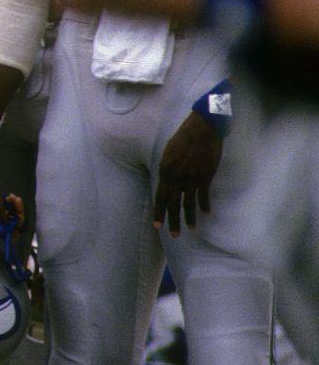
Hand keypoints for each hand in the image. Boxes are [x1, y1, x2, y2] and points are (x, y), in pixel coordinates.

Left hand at [153, 111, 221, 235]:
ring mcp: (191, 177)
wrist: (202, 128)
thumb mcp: (168, 153)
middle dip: (172, 221)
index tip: (158, 226)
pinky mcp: (205, 176)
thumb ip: (167, 170)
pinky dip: (204, 205)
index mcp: (164, 170)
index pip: (160, 197)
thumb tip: (167, 184)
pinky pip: (203, 195)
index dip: (159, 212)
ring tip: (190, 228)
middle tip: (174, 235)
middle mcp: (176, 176)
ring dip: (189, 217)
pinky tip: (205, 213)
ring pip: (188, 203)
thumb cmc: (183, 139)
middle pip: (173, 204)